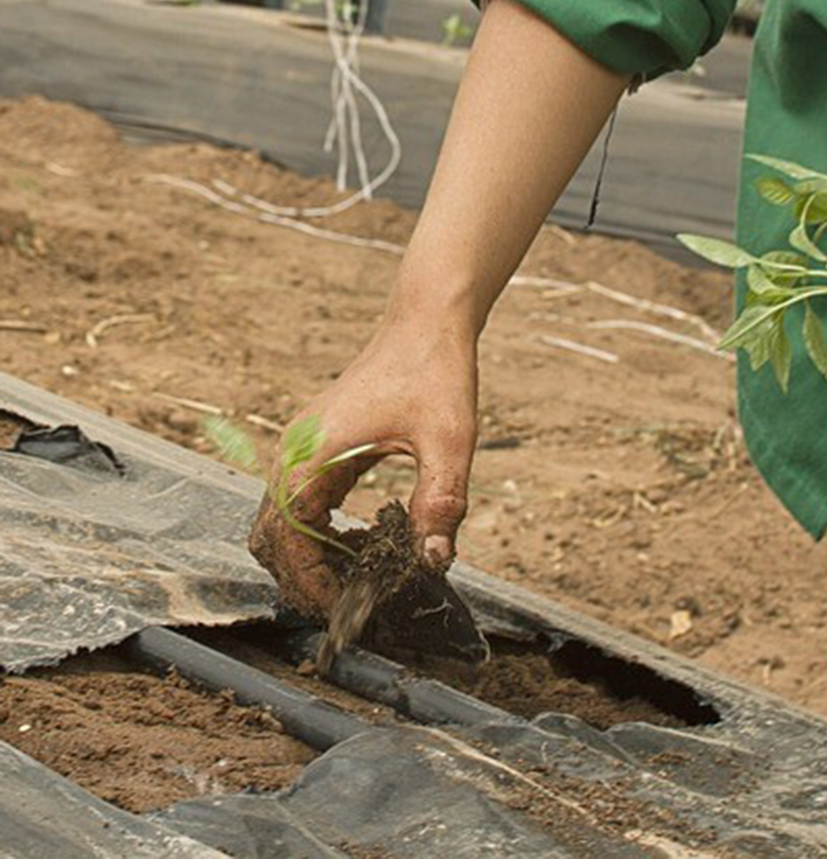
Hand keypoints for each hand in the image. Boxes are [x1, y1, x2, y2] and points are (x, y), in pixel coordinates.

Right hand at [248, 310, 478, 618]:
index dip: (308, 580)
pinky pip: (302, 501)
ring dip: (307, 556)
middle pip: (273, 535)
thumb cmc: (434, 371)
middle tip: (346, 608)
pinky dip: (318, 532)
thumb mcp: (448, 441)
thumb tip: (434, 563)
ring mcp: (304, 446)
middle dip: (301, 576)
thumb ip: (441, 503)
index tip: (341, 609)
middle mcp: (296, 450)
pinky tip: (359, 545)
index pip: (288, 536)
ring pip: (282, 520)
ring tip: (352, 585)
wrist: (427, 321)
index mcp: (313, 451)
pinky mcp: (320, 444)